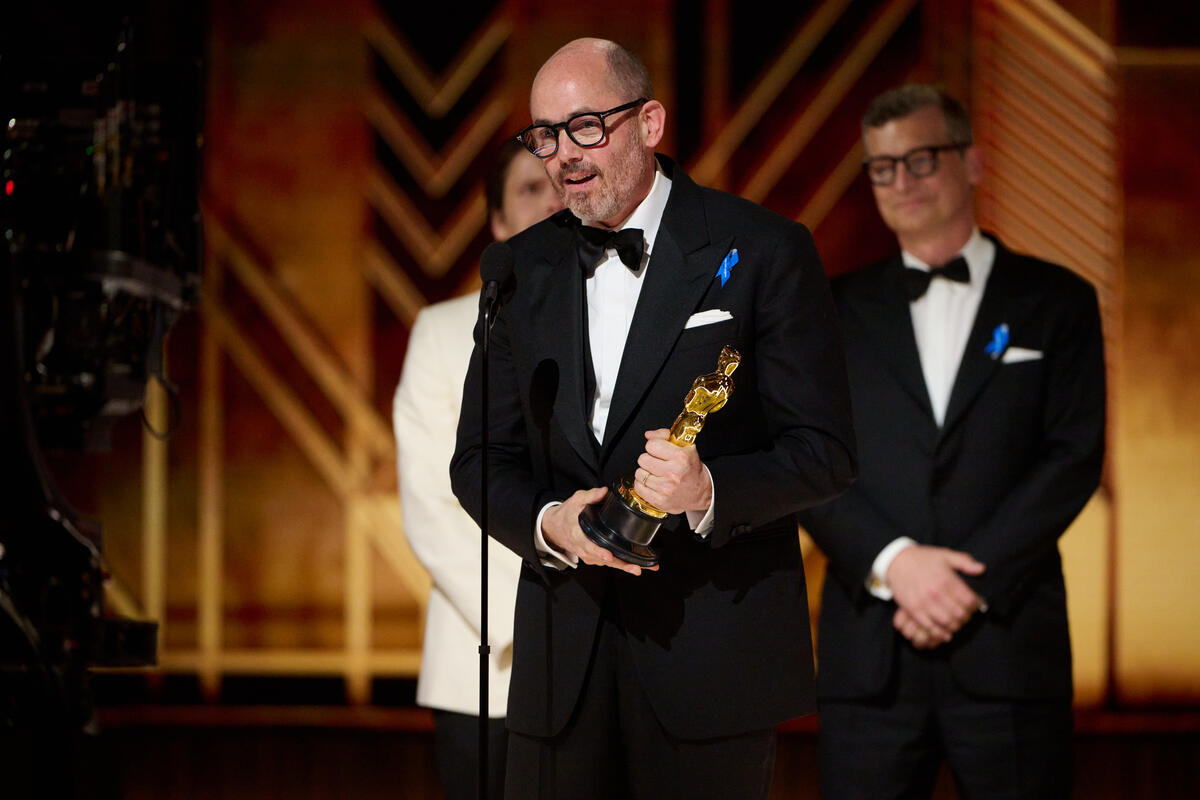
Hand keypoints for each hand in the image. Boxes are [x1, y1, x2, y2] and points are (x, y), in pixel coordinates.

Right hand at [541, 487, 656, 574]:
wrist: (554, 527)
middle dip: (620, 564)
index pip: (589, 546)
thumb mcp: (576, 500)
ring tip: (639, 568)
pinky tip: (635, 565)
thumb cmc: (566, 514)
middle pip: (603, 559)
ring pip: (607, 564)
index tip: (608, 555)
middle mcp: (583, 548)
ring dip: (624, 566)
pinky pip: (607, 563)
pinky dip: (621, 565)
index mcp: (578, 534)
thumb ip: (590, 496)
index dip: (599, 552)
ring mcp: (588, 555)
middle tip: (635, 568)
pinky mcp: (593, 558)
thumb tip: (604, 491)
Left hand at [633, 429, 711, 514]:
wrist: (701, 493)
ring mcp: (665, 488)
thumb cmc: (692, 470)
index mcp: (681, 457)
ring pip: (639, 473)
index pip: (651, 445)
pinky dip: (643, 485)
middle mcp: (673, 473)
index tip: (659, 451)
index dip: (654, 447)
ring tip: (656, 474)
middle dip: (649, 459)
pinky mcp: (660, 500)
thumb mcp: (685, 448)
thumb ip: (665, 436)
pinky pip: (638, 487)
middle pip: (643, 459)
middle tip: (658, 463)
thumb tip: (648, 435)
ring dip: (645, 473)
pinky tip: (652, 483)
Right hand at [886, 545, 984, 644]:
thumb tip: (982, 569)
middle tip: (966, 615)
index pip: (969, 600)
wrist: (897, 561)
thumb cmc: (924, 558)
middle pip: (959, 614)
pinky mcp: (912, 609)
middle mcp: (935, 592)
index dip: (975, 605)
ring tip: (956, 622)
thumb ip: (965, 562)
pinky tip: (945, 632)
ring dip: (954, 626)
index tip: (974, 604)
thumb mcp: (945, 555)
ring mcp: (923, 602)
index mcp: (946, 579)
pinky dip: (939, 633)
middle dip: (966, 617)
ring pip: (946, 623)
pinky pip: (929, 626)